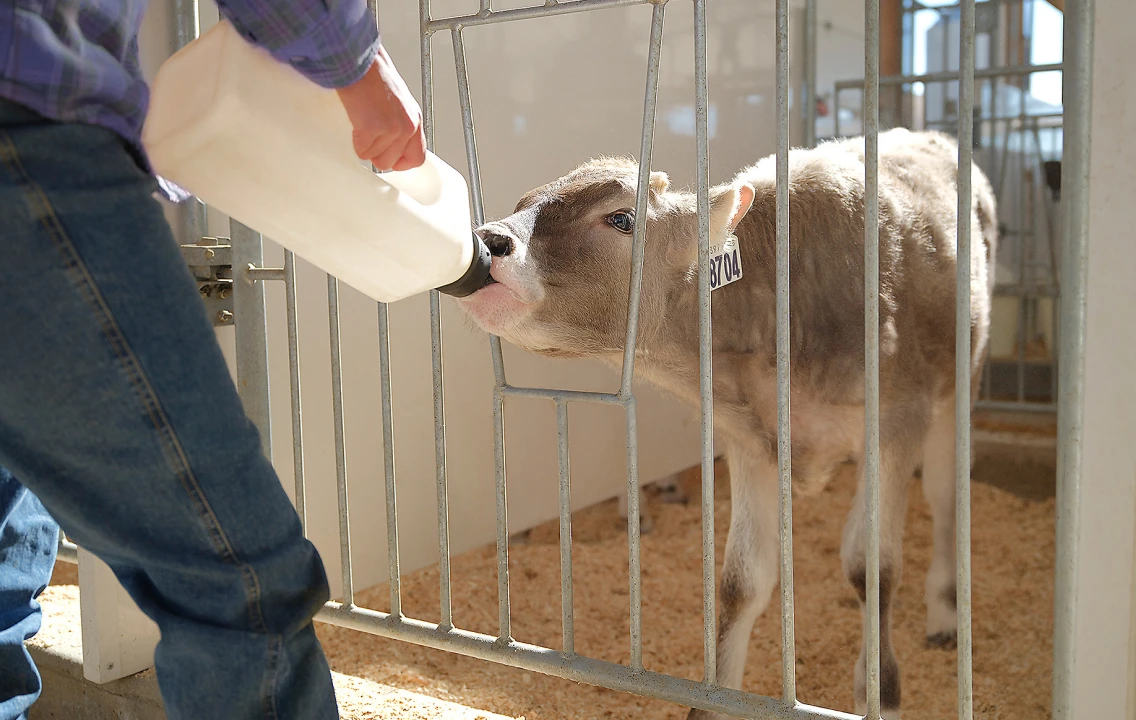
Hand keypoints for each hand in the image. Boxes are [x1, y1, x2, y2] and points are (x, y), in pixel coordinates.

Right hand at [336, 44, 426, 171]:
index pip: (417, 158)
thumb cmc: (373, 76)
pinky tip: (357, 122)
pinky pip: (362, 151)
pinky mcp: (374, 129)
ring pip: (374, 157)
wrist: (359, 64)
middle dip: (377, 154)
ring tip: (363, 121)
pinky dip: (355, 141)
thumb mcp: (398, 103)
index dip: (401, 162)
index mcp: (415, 119)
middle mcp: (407, 126)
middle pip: (392, 162)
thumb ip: (399, 124)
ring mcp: (392, 129)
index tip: (391, 160)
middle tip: (369, 136)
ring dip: (365, 144)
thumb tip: (394, 144)